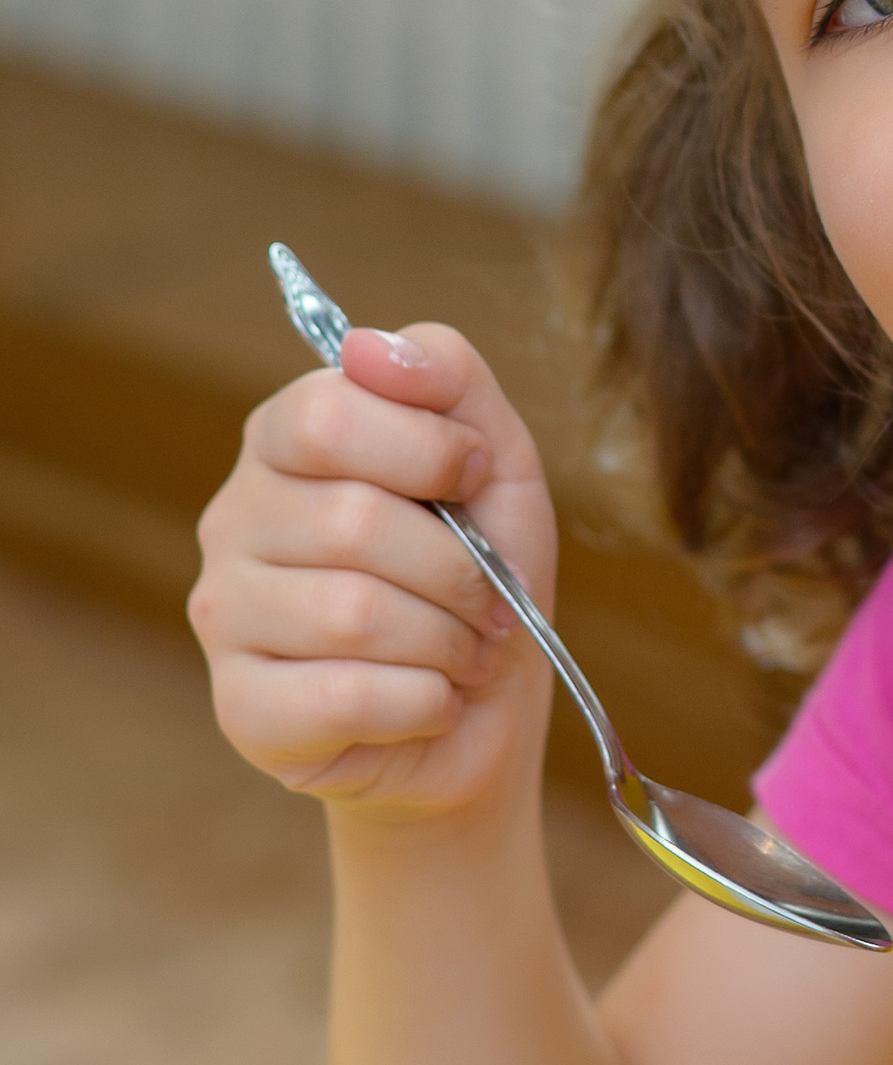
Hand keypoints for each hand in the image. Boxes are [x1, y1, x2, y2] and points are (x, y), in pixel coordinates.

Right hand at [191, 324, 557, 825]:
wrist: (481, 717)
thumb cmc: (482, 579)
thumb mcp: (496, 462)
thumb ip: (446, 377)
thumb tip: (367, 347)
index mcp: (283, 443)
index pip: (327, 411)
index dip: (429, 449)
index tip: (475, 479)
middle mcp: (233, 519)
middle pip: (353, 521)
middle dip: (459, 570)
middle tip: (488, 601)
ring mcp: (224, 615)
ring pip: (353, 614)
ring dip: (448, 642)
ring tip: (464, 654)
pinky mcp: (242, 708)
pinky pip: (347, 695)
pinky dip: (425, 702)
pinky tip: (430, 701)